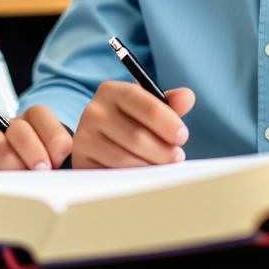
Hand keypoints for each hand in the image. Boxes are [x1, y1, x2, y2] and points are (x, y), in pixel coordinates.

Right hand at [0, 105, 72, 170]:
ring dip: (11, 168)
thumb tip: (63, 156)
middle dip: (32, 152)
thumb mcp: (44, 162)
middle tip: (42, 172)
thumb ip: (55, 156)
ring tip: (20, 185)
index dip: (52, 135)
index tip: (59, 157)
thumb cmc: (24, 172)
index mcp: (24, 119)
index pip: (39, 115)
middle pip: (17, 129)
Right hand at [71, 81, 195, 168]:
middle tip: (177, 157)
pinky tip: (144, 174)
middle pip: (136, 136)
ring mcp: (84, 136)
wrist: (100, 138)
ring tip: (163, 166)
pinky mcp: (81, 160)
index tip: (182, 136)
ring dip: (150, 166)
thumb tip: (187, 98)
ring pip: (125, 158)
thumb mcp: (148, 106)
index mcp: (112, 90)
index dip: (167, 122)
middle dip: (163, 150)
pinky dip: (133, 177)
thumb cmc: (131, 120)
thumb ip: (170, 103)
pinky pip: (112, 174)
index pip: (144, 104)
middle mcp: (94, 110)